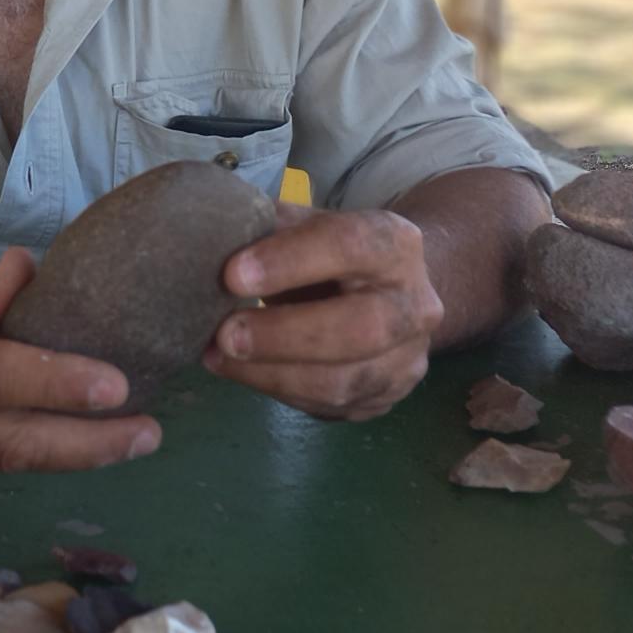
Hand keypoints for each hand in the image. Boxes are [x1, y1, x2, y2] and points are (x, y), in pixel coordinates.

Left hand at [204, 205, 441, 419]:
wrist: (394, 293)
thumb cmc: (335, 254)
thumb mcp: (310, 225)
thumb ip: (272, 229)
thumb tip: (216, 240)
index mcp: (396, 244)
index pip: (349, 246)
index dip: (289, 261)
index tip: (232, 275)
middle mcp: (415, 304)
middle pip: (360, 327)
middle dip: (284, 335)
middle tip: (225, 334)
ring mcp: (407, 359)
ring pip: (343, 381)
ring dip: (272, 374)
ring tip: (219, 357)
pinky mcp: (386, 398)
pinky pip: (330, 407)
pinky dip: (279, 391)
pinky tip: (243, 373)